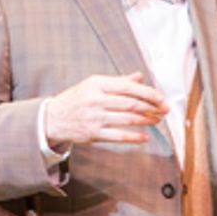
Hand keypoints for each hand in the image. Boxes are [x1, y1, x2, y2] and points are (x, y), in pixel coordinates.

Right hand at [43, 72, 168, 149]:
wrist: (52, 118)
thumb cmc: (76, 100)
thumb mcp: (93, 85)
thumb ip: (117, 82)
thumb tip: (139, 78)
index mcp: (97, 84)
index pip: (129, 87)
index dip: (149, 93)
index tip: (161, 99)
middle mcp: (95, 100)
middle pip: (131, 103)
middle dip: (152, 107)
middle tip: (164, 111)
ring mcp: (94, 118)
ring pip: (127, 119)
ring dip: (146, 121)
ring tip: (156, 121)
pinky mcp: (92, 134)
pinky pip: (118, 136)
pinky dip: (134, 137)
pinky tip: (144, 137)